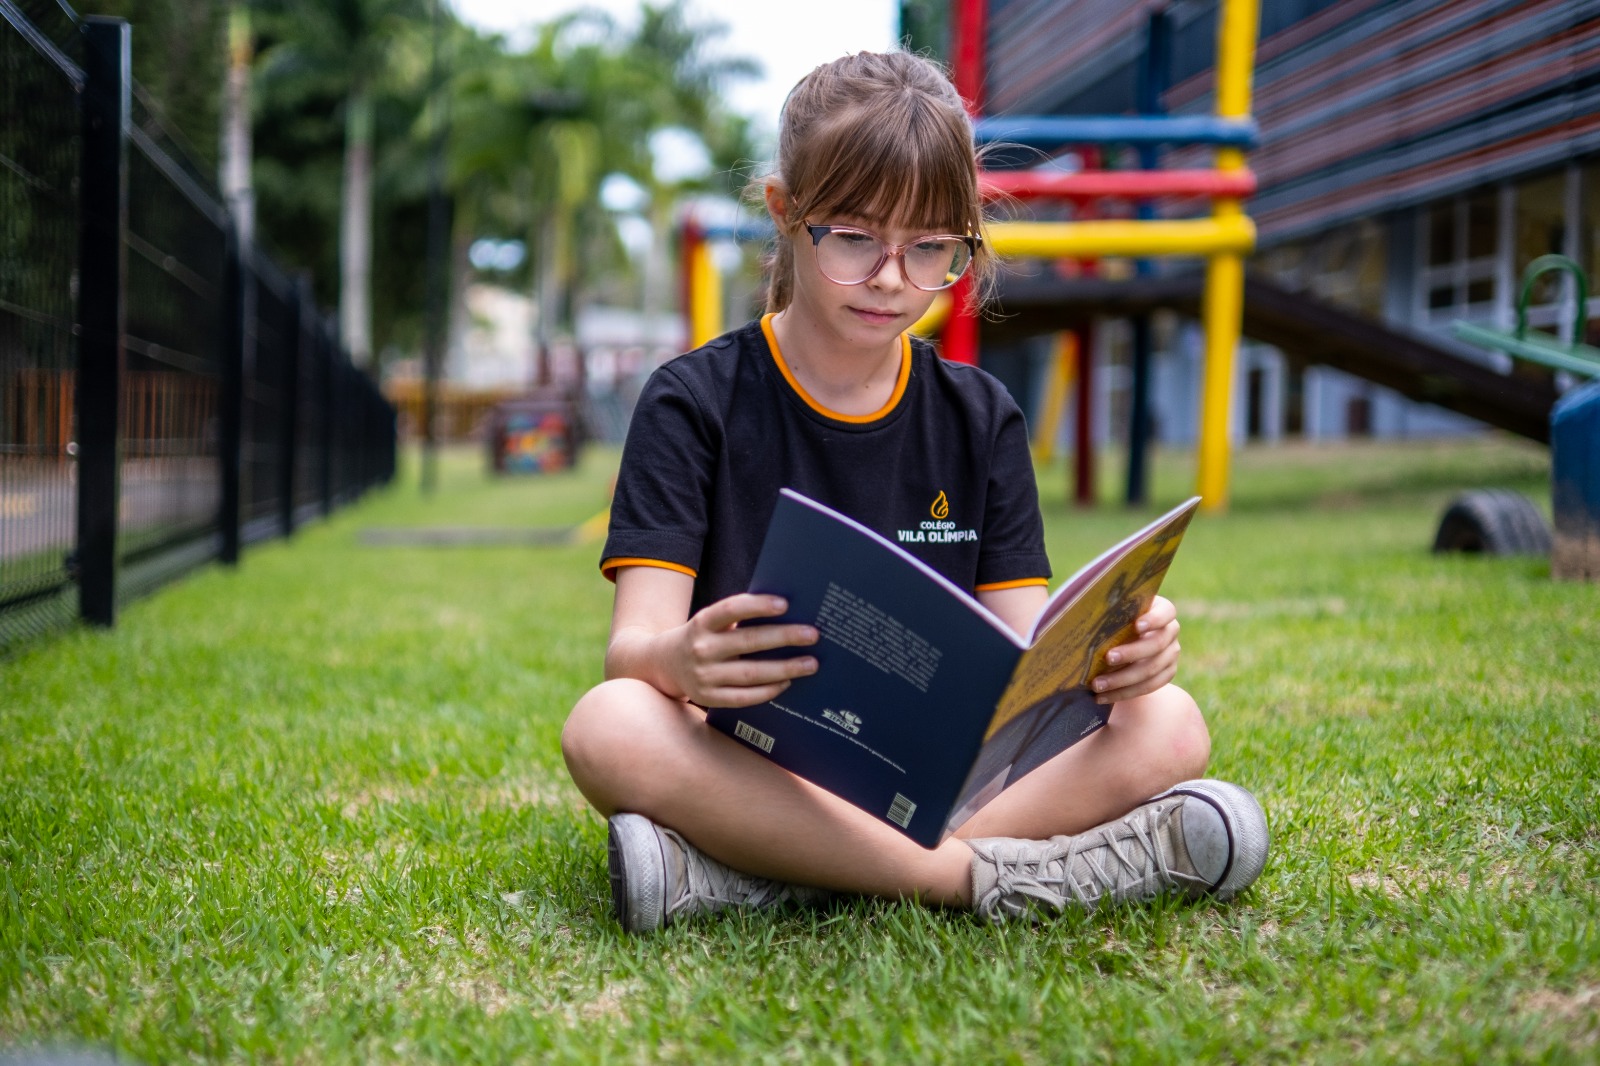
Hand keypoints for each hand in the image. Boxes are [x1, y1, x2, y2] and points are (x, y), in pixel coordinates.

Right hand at [663, 594, 819, 708]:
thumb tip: (787, 615)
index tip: (785, 604)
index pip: (731, 609)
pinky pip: (744, 697)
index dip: (758, 605)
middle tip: (812, 635)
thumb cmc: (701, 637)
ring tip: (810, 663)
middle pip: (748, 642)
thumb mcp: (710, 622)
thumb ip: (738, 618)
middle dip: (784, 637)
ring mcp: (703, 676)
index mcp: (702, 622)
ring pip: (751, 673)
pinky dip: (768, 690)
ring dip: (785, 668)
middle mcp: (701, 648)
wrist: (663, 664)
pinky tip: (786, 682)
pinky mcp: (708, 698)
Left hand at [1092, 595, 1179, 704]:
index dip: (1153, 619)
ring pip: (1151, 670)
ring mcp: (1171, 654)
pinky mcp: (1167, 673)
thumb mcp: (1115, 613)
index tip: (1136, 626)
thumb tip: (1081, 617)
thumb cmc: (1115, 620)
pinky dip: (1124, 693)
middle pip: (1157, 644)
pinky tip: (1103, 696)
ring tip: (1097, 685)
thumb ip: (1110, 614)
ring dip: (1122, 680)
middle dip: (1131, 653)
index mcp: (1163, 610)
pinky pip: (1148, 687)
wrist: (1124, 641)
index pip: (1166, 612)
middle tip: (1107, 658)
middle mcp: (1171, 632)